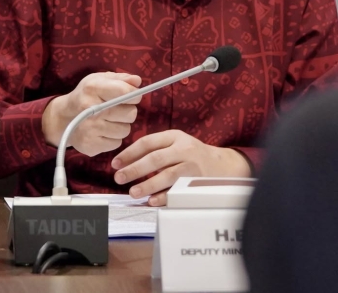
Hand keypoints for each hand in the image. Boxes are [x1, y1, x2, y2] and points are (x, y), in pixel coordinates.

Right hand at [42, 72, 141, 156]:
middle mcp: (90, 109)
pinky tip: (103, 131)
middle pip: (130, 113)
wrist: (65, 117)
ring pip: (125, 130)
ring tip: (109, 120)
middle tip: (118, 109)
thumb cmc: (87, 95)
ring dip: (121, 125)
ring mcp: (89, 129)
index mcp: (93, 88)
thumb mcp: (101, 80)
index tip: (132, 97)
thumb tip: (138, 81)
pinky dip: (114, 138)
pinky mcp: (90, 145)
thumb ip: (121, 79)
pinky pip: (117, 143)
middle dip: (128, 111)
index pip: (125, 92)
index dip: (134, 95)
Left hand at [111, 130, 251, 205]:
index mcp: (175, 136)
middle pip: (156, 158)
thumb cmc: (192, 155)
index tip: (115, 164)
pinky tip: (152, 201)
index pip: (148, 142)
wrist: (223, 165)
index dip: (129, 153)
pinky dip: (164, 196)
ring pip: (167, 175)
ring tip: (133, 192)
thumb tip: (125, 163)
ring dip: (148, 184)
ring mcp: (192, 166)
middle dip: (135, 169)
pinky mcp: (198, 182)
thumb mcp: (176, 144)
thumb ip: (155, 149)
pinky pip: (178, 191)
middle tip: (119, 178)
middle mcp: (184, 149)